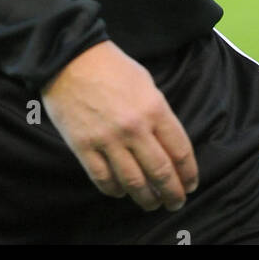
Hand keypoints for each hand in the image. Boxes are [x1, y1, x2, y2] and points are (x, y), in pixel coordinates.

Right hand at [40, 39, 198, 211]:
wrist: (68, 56)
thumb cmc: (110, 65)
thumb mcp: (145, 82)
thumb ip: (157, 112)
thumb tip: (166, 143)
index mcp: (154, 108)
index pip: (180, 151)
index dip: (188, 173)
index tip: (190, 184)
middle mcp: (134, 128)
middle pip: (161, 173)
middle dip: (172, 193)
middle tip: (175, 203)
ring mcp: (107, 140)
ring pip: (134, 183)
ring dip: (146, 198)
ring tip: (152, 203)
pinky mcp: (83, 147)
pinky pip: (104, 179)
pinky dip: (115, 190)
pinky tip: (121, 191)